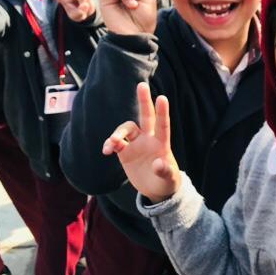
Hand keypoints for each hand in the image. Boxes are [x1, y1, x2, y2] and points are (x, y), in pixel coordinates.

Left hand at [37, 0, 94, 21]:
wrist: (88, 10)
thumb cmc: (78, 12)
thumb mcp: (76, 16)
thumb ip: (78, 13)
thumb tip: (84, 4)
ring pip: (82, 0)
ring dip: (84, 7)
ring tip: (82, 8)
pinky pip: (88, 2)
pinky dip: (89, 7)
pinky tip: (87, 6)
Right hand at [102, 82, 180, 202]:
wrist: (155, 189)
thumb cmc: (167, 182)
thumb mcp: (169, 179)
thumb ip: (165, 171)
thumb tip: (158, 163)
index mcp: (162, 144)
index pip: (163, 125)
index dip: (162, 112)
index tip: (162, 97)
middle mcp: (149, 139)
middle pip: (146, 116)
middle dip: (144, 101)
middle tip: (142, 85)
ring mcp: (136, 144)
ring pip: (126, 129)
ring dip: (117, 133)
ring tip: (112, 143)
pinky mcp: (125, 152)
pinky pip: (115, 143)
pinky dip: (109, 144)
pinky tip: (106, 150)